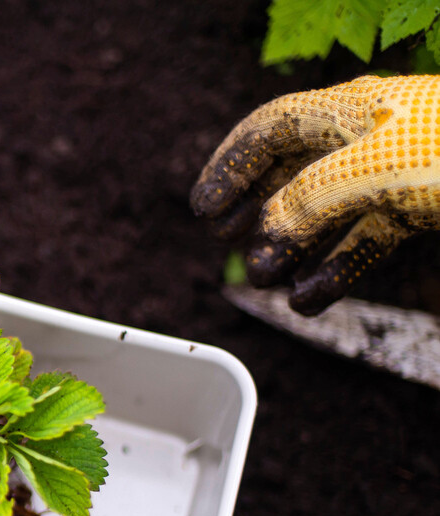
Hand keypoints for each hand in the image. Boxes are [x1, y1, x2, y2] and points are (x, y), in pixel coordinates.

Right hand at [192, 75, 439, 314]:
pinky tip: (312, 297)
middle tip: (227, 243)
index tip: (202, 210)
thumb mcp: (367, 177)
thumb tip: (262, 242)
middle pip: (293, 171)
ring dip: (292, 249)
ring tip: (266, 280)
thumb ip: (304, 206)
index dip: (230, 168)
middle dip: (257, 211)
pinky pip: (365, 238)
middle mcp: (368, 138)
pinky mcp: (422, 207)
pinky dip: (335, 268)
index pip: (269, 132)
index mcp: (348, 113)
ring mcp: (396, 172)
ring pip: (326, 211)